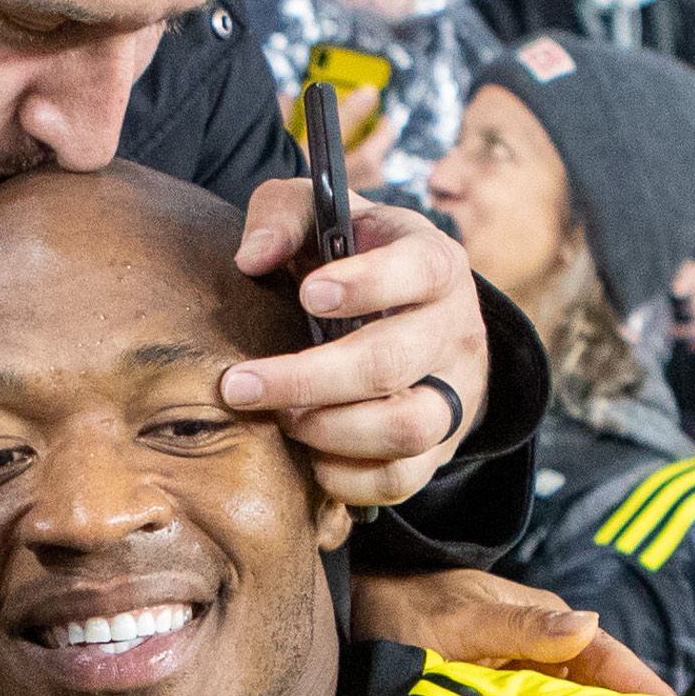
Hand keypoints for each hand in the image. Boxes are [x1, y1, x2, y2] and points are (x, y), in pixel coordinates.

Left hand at [223, 188, 500, 512]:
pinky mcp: (440, 447)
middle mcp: (454, 330)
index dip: (367, 283)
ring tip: (281, 419)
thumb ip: (284, 216)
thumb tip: (251, 258)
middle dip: (308, 379)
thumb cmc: (352, 261)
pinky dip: (346, 475)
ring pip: (408, 428)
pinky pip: (401, 479)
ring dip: (329, 430)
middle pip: (392, 362)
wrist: (411, 317)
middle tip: (240, 386)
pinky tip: (307, 454)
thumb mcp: (325, 218)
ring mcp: (455, 394)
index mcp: (434, 263)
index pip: (419, 270)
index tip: (308, 294)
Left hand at [354, 566, 674, 695]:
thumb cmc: (407, 605)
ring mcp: (516, 683)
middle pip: (594, 694)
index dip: (641, 688)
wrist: (353, 616)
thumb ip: (521, 627)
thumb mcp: (464, 618)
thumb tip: (587, 625)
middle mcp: (539, 653)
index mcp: (545, 624)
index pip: (606, 656)